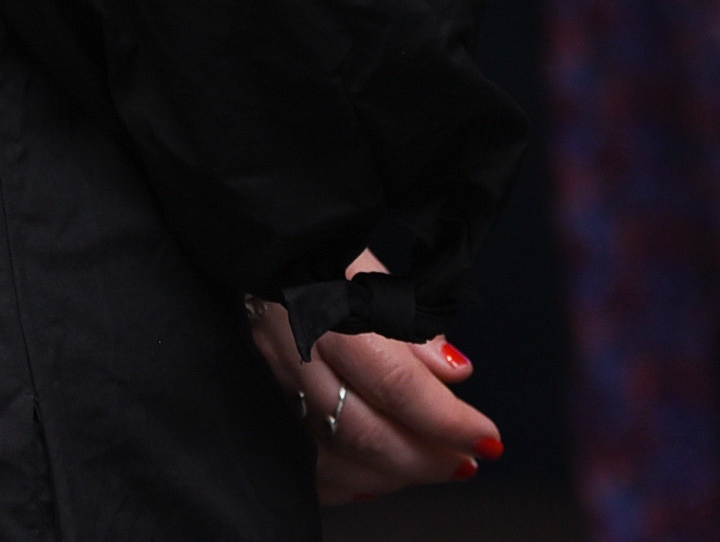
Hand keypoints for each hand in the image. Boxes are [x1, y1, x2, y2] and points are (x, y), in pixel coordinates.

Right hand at [247, 258, 500, 502]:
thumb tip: (454, 372)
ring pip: (328, 454)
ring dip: (390, 474)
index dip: (446, 420)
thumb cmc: (303, 244)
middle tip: (465, 462)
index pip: (393, 381)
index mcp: (322, 303)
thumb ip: (407, 317)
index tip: (488, 439)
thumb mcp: (358, 259)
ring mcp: (263, 379)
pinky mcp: (250, 398)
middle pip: (361, 429)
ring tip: (430, 467)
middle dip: (424, 458)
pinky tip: (375, 478)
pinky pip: (296, 462)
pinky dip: (341, 482)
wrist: (231, 237)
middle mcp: (288, 348)